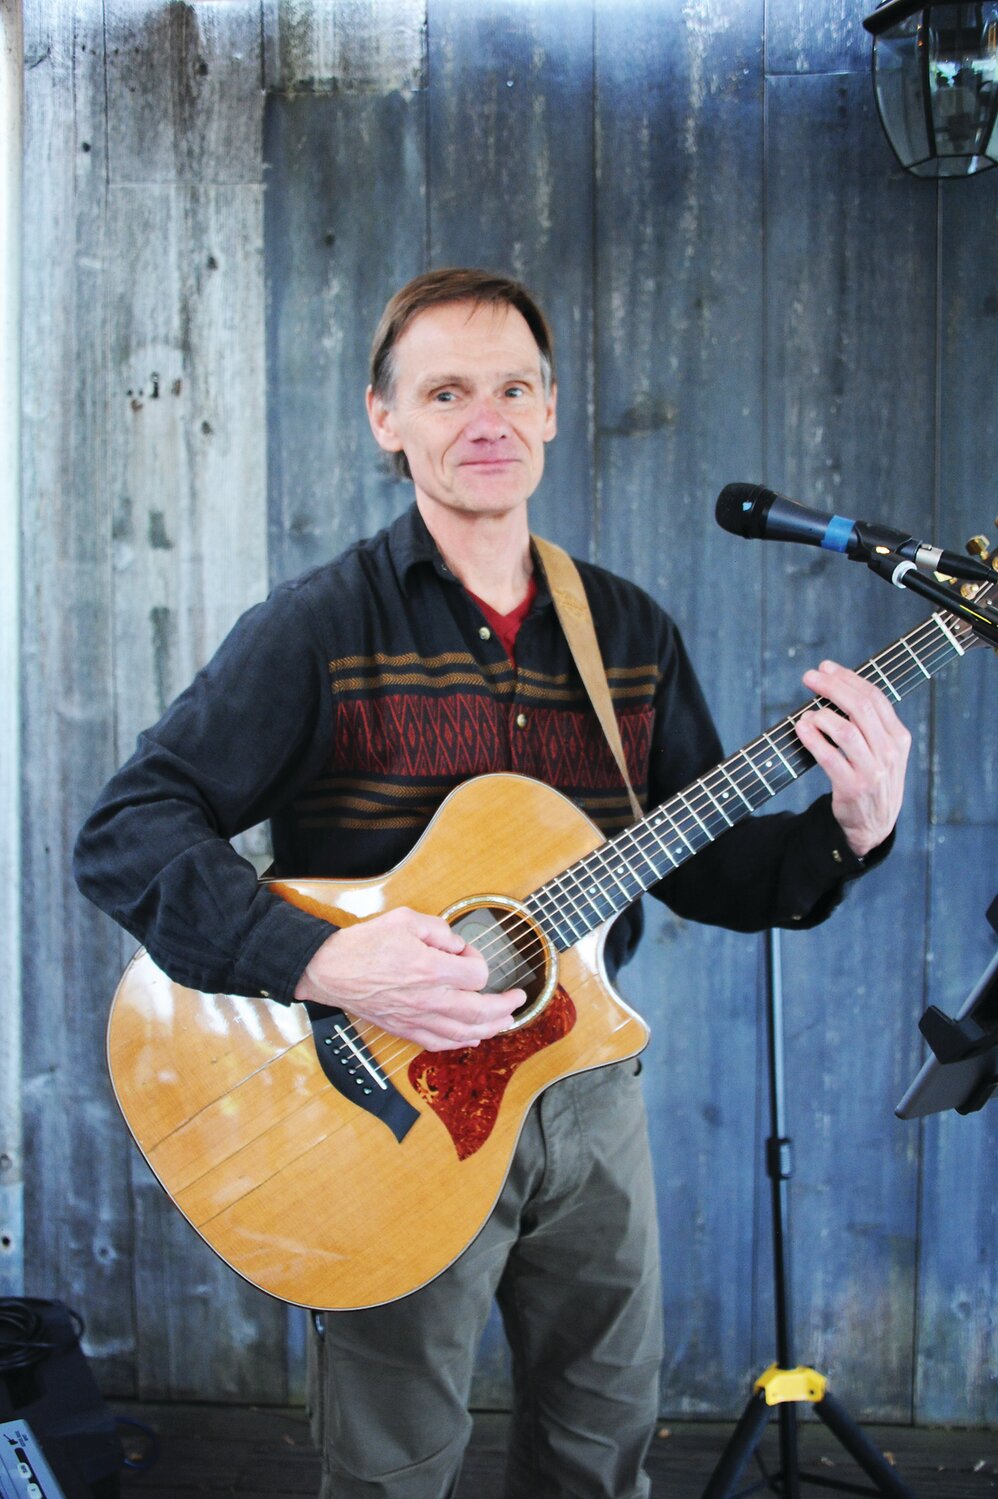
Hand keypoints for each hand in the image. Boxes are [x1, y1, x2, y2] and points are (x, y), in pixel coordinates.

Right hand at [293, 906, 523, 1050]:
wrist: (329, 970)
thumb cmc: (363, 944)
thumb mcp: (405, 919)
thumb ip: (439, 930)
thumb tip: (457, 945)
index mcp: (431, 969)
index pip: (477, 975)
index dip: (479, 962)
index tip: (467, 955)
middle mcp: (428, 999)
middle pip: (479, 1011)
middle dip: (505, 1007)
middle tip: (518, 1000)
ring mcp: (416, 1018)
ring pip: (463, 1033)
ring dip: (490, 1029)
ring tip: (505, 1022)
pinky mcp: (403, 1029)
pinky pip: (438, 1043)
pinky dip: (460, 1043)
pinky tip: (471, 1039)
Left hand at [795, 660, 910, 858]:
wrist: (873, 825)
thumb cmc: (871, 779)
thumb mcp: (882, 750)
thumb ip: (868, 723)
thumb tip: (835, 686)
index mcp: (898, 738)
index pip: (875, 697)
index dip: (848, 678)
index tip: (826, 667)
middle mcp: (888, 752)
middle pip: (861, 708)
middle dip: (832, 687)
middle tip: (809, 676)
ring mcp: (872, 771)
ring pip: (846, 731)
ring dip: (822, 715)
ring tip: (807, 713)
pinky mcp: (852, 787)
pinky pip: (829, 757)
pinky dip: (812, 738)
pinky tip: (801, 727)